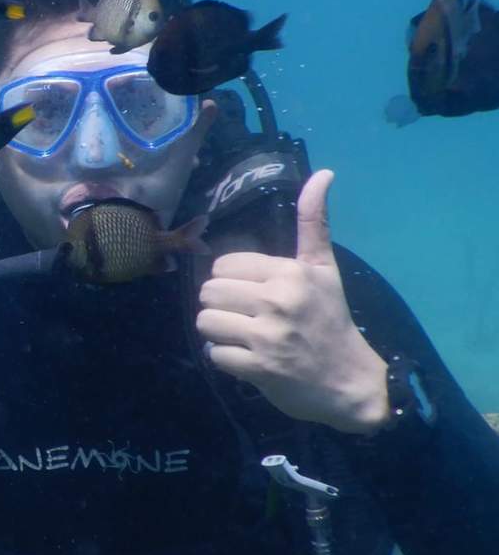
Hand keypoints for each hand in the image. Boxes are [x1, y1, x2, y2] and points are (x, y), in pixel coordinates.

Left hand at [196, 169, 389, 434]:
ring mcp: (267, 336)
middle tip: (245, 317)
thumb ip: (314, 222)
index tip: (253, 294)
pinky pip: (213, 354)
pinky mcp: (258, 369)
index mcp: (289, 273)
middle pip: (208, 292)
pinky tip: (246, 359)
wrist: (350, 382)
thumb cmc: (332, 320)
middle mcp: (277, 301)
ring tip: (242, 336)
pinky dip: (224, 358)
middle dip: (220, 306)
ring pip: (205, 322)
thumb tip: (323, 173)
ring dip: (218, 332)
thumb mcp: (324, 268)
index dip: (231, 280)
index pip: (222, 266)